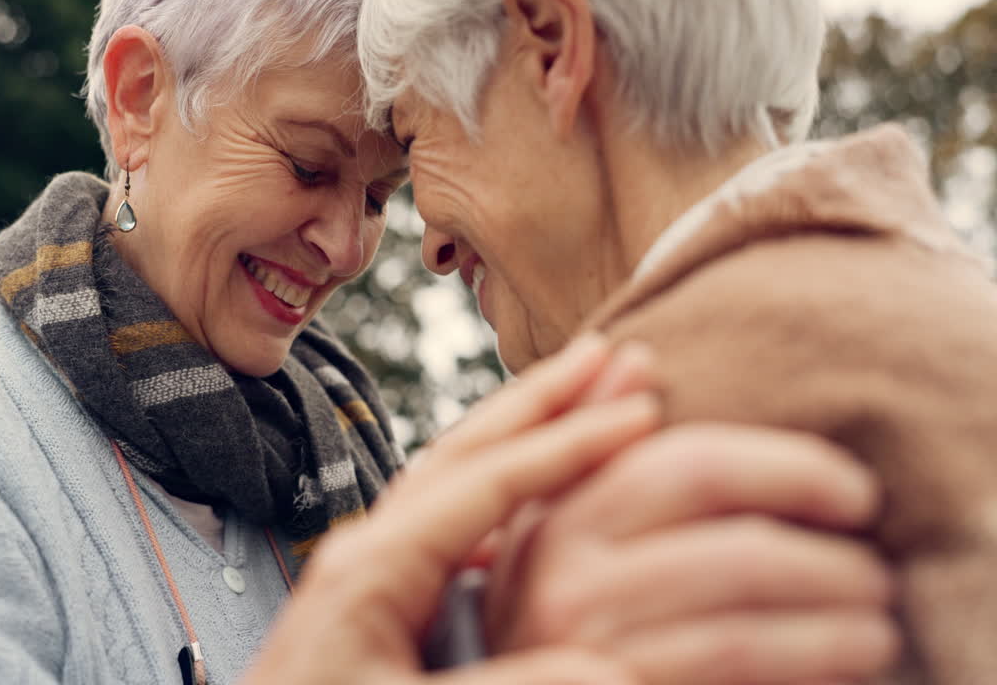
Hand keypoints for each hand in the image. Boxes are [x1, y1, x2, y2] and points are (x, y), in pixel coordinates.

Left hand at [241, 336, 658, 684]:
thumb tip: (611, 670)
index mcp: (371, 567)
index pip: (485, 481)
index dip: (567, 445)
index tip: (638, 411)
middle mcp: (366, 550)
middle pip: (464, 451)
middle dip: (541, 400)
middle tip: (610, 351)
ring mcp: (366, 571)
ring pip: (453, 477)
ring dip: (519, 433)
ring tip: (580, 398)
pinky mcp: (371, 602)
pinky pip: (448, 521)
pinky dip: (500, 490)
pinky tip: (531, 502)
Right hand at [484, 349, 899, 683]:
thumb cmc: (551, 612)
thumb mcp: (552, 523)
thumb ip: (589, 436)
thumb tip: (634, 354)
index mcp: (554, 516)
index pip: (689, 465)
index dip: (789, 469)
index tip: (854, 490)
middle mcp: (561, 579)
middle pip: (733, 549)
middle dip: (829, 561)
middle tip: (879, 568)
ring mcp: (587, 650)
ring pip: (743, 625)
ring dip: (833, 625)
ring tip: (880, 628)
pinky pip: (735, 672)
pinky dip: (805, 667)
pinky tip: (841, 669)